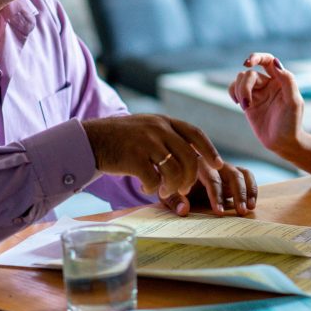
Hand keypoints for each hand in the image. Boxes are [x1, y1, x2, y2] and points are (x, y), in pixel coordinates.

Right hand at [82, 114, 222, 198]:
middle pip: (189, 156)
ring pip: (174, 170)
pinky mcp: (133, 158)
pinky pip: (153, 179)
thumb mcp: (148, 128)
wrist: (92, 140)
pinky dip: (152, 188)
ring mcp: (146, 142)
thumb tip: (195, 156)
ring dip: (172, 186)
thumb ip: (169, 137)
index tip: (218, 165)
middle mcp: (158, 129)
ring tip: (163, 189)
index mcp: (164, 121)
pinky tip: (146, 186)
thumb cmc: (123, 139)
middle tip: (185, 188)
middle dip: (191, 177)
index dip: (210, 150)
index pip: (195, 133)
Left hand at [159, 162, 257, 216]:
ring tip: (248, 209)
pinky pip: (246, 175)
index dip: (217, 196)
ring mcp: (224, 167)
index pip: (211, 179)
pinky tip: (252, 204)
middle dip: (238, 194)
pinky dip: (252, 188)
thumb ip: (173, 201)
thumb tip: (184, 211)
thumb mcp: (166, 193)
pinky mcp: (232, 172)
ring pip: (241, 174)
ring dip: (247, 192)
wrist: (174, 175)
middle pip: (231, 174)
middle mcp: (213, 163)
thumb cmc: (170, 185)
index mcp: (196, 165)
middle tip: (241, 211)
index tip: (220, 212)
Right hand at [228, 53, 304, 154]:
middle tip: (246, 105)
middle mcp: (268, 83)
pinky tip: (239, 103)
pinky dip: (232, 93)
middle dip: (244, 87)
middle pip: (249, 74)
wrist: (283, 143)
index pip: (268, 60)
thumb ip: (288, 81)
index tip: (247, 63)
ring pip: (240, 80)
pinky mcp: (248, 102)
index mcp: (281, 80)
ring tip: (245, 107)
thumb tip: (276, 62)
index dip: (257, 57)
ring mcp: (257, 92)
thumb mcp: (294, 102)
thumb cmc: (292, 123)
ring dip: (238, 91)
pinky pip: (234, 89)